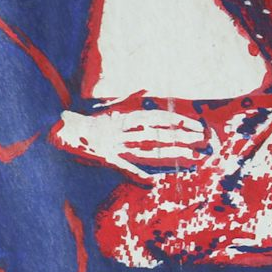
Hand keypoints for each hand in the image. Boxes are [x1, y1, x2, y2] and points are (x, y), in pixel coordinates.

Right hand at [52, 107, 209, 179]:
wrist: (67, 132)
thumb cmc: (92, 121)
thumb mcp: (113, 107)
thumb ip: (130, 99)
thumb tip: (145, 90)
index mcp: (128, 118)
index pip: (160, 118)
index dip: (180, 121)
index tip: (197, 125)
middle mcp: (127, 131)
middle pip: (160, 134)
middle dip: (184, 137)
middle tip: (205, 140)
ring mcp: (119, 147)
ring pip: (151, 151)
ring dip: (173, 154)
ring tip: (195, 157)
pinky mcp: (110, 160)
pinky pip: (128, 168)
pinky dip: (141, 174)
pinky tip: (157, 181)